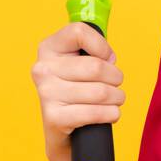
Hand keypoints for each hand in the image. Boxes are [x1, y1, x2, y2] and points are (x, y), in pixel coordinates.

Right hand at [31, 23, 124, 158]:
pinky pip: (96, 113)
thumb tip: (109, 59)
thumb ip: (94, 51)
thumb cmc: (77, 90)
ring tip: (113, 100)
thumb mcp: (80, 63)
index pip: (79, 32)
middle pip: (96, 67)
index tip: (106, 58)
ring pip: (100, 92)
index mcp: (49, 48)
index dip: (102, 46)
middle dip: (116, 78)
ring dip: (117, 98)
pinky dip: (111, 114)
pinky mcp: (54, 118)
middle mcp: (43, 69)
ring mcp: (46, 93)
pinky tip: (108, 113)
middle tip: (115, 84)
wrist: (61, 128)